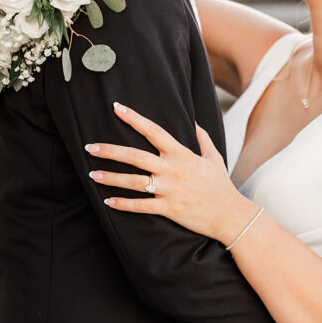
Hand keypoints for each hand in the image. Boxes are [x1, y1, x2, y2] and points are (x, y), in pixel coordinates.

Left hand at [84, 102, 253, 243]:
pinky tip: (108, 202)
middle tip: (90, 147)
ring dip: (110, 177)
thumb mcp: (214, 158)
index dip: (134, 118)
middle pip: (135, 156)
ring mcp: (170, 190)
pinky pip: (141, 206)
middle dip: (110, 151)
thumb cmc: (221, 186)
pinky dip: (123, 204)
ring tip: (91, 175)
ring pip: (133, 182)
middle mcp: (173, 170)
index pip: (154, 131)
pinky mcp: (169, 209)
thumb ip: (202, 139)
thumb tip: (194, 123)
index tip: (116, 108)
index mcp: (181, 154)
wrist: (231, 214)